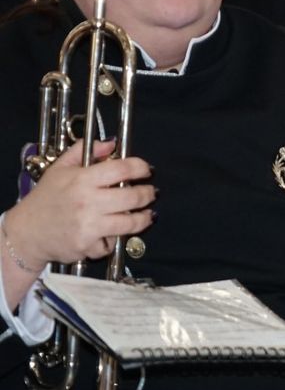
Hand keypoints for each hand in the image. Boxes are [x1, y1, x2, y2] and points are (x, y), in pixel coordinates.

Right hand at [5, 140, 154, 269]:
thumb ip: (84, 150)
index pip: (122, 169)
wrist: (27, 232)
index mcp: (82, 179)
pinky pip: (112, 243)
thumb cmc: (45, 198)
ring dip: (143, 218)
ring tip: (146, 214)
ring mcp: (88, 225)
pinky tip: (112, 233)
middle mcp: (87, 202)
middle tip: (152, 193)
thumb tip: (111, 143)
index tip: (146, 170)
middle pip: (133, 197)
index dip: (141, 167)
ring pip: (130, 223)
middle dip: (148, 194)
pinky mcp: (87, 245)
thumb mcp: (59, 168)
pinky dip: (114, 239)